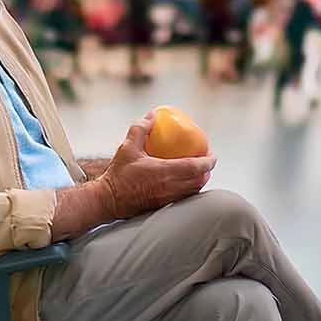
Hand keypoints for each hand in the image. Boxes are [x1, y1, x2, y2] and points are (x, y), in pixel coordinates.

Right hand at [98, 112, 215, 219]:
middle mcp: (170, 186)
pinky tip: (185, 184)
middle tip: (207, 162)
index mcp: (164, 172)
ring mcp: (167, 198)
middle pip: (199, 181)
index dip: (208, 161)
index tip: (212, 155)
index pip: (195, 167)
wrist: (108, 200)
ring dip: (199, 181)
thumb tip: (152, 116)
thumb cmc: (118, 175)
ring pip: (193, 191)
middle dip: (207, 172)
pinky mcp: (163, 205)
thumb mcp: (128, 148)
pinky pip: (184, 197)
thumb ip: (140, 129)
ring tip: (199, 173)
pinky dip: (190, 190)